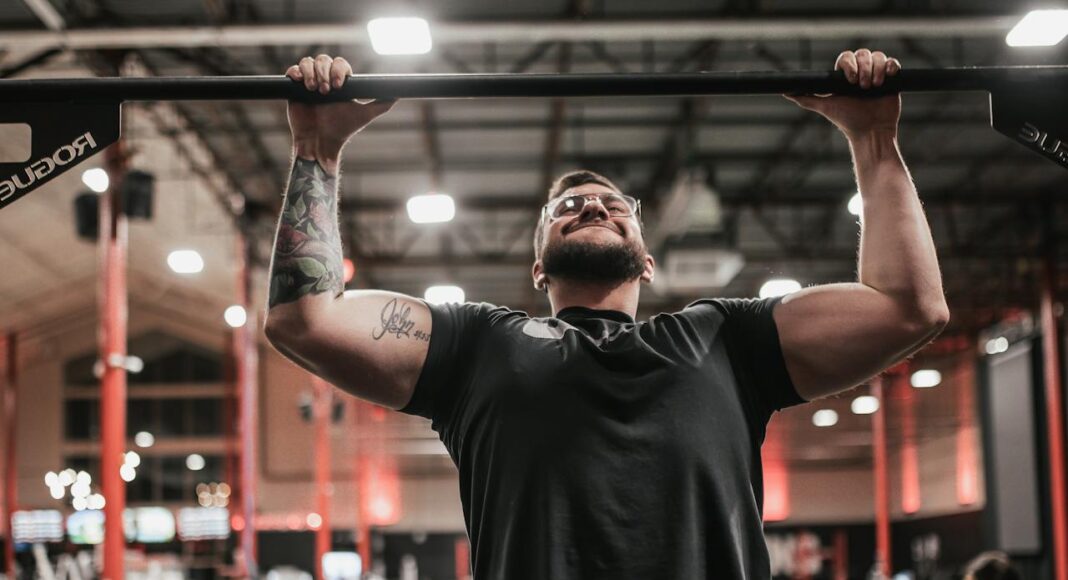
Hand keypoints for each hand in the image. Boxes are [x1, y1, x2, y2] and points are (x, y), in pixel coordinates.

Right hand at [286, 55, 394, 169]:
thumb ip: (382, 103)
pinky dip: (296, 72)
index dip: (340, 70)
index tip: (340, 86)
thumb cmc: (342, 129)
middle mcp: (325, 80)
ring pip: (308, 62)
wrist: (321, 142)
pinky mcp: (294, 89)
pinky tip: (301, 83)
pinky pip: (293, 70)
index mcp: (341, 82)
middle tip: (327, 91)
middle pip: (324, 59)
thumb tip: (400, 94)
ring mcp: (309, 83)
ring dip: (312, 72)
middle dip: (325, 72)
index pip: (340, 64)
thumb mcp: (365, 114)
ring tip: (314, 90)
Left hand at [786, 49, 901, 139]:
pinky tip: (888, 78)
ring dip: (877, 69)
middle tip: (862, 87)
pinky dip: (891, 66)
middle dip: (864, 68)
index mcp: (845, 77)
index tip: (851, 80)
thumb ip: (806, 98)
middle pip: (863, 54)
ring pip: (878, 56)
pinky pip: (893, 63)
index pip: (846, 57)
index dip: (849, 64)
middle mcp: (860, 73)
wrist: (871, 131)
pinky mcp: (891, 79)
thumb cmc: (848, 120)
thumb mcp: (825, 107)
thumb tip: (785, 92)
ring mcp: (876, 75)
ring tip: (875, 86)